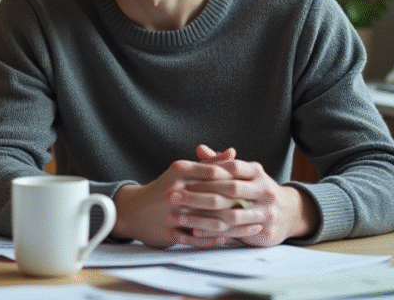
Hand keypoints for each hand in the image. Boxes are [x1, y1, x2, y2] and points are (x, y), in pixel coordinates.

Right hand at [112, 148, 250, 248]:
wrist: (133, 210)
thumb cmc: (164, 188)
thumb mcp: (182, 171)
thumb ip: (209, 163)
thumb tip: (233, 152)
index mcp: (179, 171)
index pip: (215, 174)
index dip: (236, 180)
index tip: (254, 185)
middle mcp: (175, 191)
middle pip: (214, 198)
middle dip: (240, 204)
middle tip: (260, 207)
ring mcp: (171, 214)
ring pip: (209, 221)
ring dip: (234, 225)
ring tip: (254, 225)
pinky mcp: (168, 233)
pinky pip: (197, 239)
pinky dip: (216, 240)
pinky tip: (231, 239)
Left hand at [176, 146, 318, 246]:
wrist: (290, 212)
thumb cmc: (256, 190)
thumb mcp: (243, 174)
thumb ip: (220, 163)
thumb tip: (199, 149)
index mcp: (256, 172)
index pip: (231, 167)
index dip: (206, 170)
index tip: (180, 174)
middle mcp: (264, 189)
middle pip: (230, 190)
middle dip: (199, 193)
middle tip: (173, 195)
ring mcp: (267, 210)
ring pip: (231, 214)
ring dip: (203, 216)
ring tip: (179, 215)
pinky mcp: (266, 229)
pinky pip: (236, 232)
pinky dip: (215, 233)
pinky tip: (195, 231)